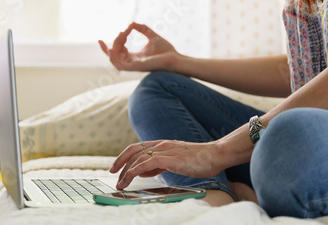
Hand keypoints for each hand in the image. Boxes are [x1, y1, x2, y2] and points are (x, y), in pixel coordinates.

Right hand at [98, 22, 178, 71]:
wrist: (175, 58)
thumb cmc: (166, 50)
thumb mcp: (152, 36)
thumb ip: (143, 29)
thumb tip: (132, 23)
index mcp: (134, 56)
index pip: (119, 50)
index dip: (118, 39)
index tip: (124, 28)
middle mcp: (131, 62)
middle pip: (114, 55)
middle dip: (112, 43)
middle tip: (120, 32)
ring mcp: (133, 65)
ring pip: (114, 59)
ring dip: (112, 48)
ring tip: (119, 36)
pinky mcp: (136, 67)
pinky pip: (119, 65)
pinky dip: (113, 57)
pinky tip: (111, 49)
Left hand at [109, 140, 223, 189]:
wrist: (215, 155)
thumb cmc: (198, 159)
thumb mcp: (175, 161)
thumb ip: (159, 164)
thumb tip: (145, 171)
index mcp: (162, 144)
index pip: (137, 147)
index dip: (124, 156)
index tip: (116, 168)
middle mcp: (161, 145)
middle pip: (133, 150)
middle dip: (120, 162)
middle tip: (112, 174)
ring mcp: (166, 151)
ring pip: (139, 158)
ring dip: (126, 171)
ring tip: (121, 183)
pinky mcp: (172, 159)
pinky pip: (150, 162)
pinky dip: (137, 169)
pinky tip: (131, 176)